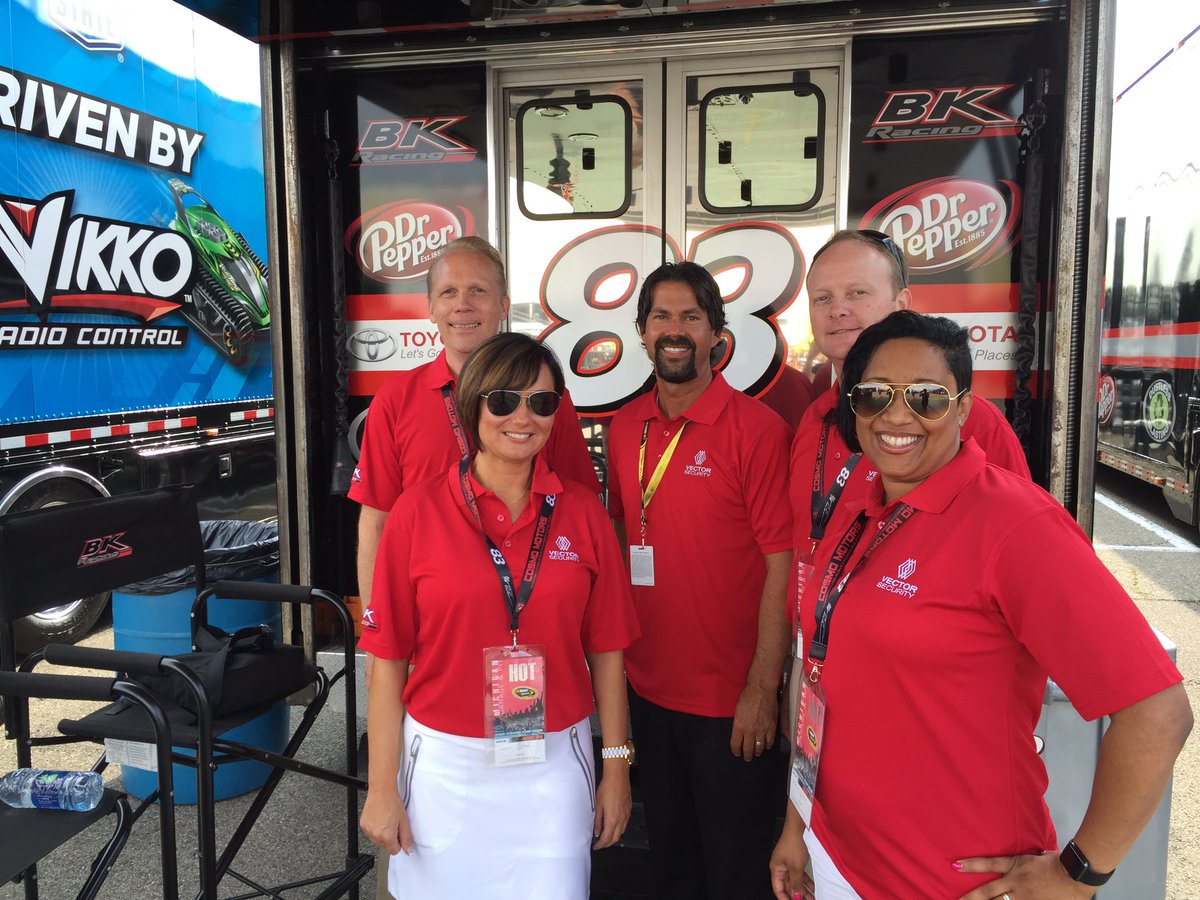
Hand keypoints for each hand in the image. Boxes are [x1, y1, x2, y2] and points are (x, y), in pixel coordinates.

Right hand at [360, 788, 413, 855]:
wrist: (381, 791)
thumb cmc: (393, 803)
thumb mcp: (404, 821)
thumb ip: (406, 838)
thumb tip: (408, 850)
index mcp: (387, 836)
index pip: (394, 851)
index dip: (398, 843)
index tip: (399, 835)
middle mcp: (376, 835)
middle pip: (385, 845)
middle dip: (390, 837)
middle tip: (393, 824)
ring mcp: (368, 831)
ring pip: (377, 840)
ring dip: (381, 834)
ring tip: (385, 820)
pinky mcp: (363, 825)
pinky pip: (370, 833)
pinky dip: (374, 828)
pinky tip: (378, 818)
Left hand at [592, 766, 632, 848]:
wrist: (618, 777)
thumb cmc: (607, 787)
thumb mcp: (597, 805)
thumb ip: (597, 820)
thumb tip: (596, 831)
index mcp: (612, 819)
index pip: (606, 839)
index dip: (600, 845)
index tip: (596, 846)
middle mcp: (621, 819)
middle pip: (615, 839)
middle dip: (607, 844)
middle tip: (600, 844)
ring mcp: (626, 815)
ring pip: (621, 833)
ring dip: (613, 837)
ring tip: (605, 836)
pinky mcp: (628, 810)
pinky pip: (625, 825)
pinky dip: (618, 830)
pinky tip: (613, 826)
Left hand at [731, 682, 778, 760]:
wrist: (761, 690)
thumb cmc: (747, 696)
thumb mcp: (737, 711)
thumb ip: (739, 724)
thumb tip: (740, 732)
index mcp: (739, 726)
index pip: (736, 745)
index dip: (736, 751)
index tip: (737, 753)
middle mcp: (750, 731)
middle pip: (748, 749)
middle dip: (747, 755)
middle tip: (747, 757)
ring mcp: (762, 730)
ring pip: (759, 747)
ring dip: (757, 752)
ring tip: (756, 753)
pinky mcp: (771, 728)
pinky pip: (770, 741)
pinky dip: (768, 745)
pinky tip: (766, 745)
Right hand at [770, 823, 813, 899]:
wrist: (799, 827)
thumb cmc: (793, 842)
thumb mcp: (795, 867)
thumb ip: (796, 883)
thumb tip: (795, 895)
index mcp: (776, 869)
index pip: (778, 889)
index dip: (785, 899)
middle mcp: (781, 867)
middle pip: (788, 886)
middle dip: (797, 895)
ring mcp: (788, 863)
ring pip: (795, 881)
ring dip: (803, 890)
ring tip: (812, 897)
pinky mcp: (795, 859)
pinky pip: (800, 874)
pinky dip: (806, 881)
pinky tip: (812, 887)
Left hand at [956, 851, 1097, 899]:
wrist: (1076, 874)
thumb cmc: (1059, 862)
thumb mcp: (1036, 856)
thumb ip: (1024, 862)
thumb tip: (1022, 862)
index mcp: (1016, 866)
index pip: (989, 864)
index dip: (972, 865)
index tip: (955, 866)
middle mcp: (1016, 883)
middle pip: (989, 892)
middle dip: (971, 898)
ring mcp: (1025, 897)